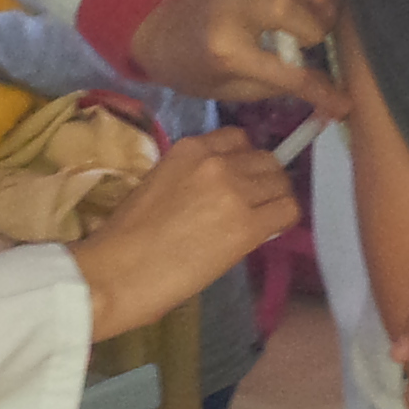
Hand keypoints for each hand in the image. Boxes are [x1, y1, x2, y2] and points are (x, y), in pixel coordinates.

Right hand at [67, 128, 300, 338]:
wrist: (120, 270)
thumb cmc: (127, 236)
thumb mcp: (159, 184)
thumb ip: (193, 176)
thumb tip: (221, 190)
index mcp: (190, 149)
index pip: (238, 138)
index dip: (244, 160)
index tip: (239, 179)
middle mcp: (217, 162)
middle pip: (266, 159)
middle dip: (264, 180)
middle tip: (253, 204)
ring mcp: (235, 192)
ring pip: (281, 184)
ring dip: (274, 201)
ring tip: (259, 221)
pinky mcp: (248, 226)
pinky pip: (288, 212)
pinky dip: (283, 220)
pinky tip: (266, 233)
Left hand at [128, 0, 345, 110]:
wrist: (161, 36)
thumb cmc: (199, 69)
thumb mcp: (234, 91)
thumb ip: (279, 86)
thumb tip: (331, 93)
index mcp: (228, 52)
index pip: (284, 72)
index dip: (319, 89)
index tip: (343, 103)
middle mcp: (228, 11)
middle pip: (284, 7)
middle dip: (316, 22)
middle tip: (323, 33)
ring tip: (325, 1)